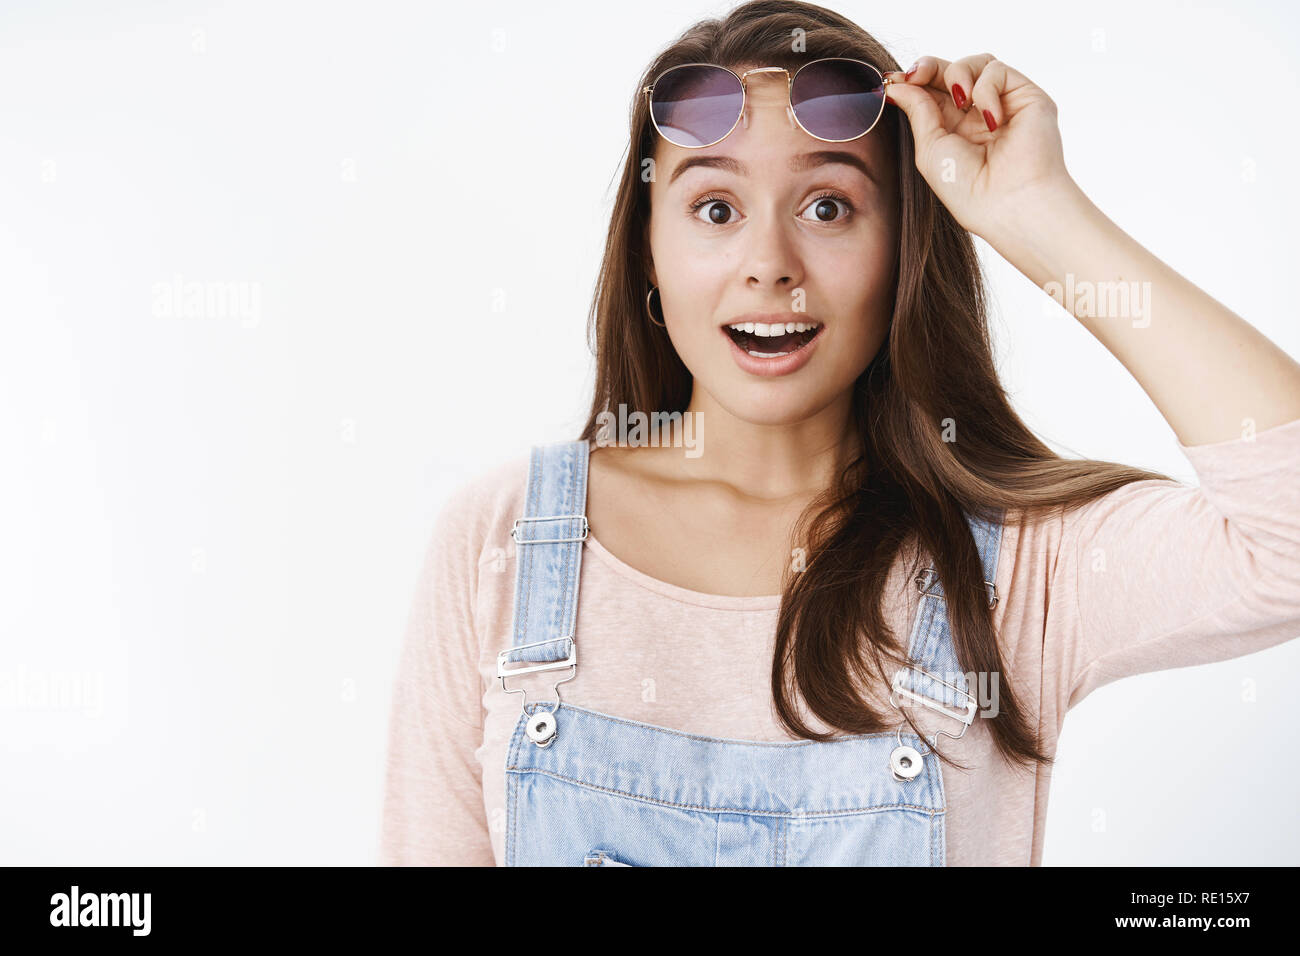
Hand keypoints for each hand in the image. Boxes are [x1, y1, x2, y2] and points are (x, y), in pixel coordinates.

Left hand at [883, 54, 1074, 241]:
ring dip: (958, 75)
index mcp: (953, 129)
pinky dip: (987, 90)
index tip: (891, 80)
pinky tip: (990, 120)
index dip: (912, 81)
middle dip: (928, 68)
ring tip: (960, 102)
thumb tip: (896, 84)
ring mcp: (1002, 103)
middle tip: (915, 75)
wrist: (1008, 202)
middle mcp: (977, 114)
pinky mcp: (1026, 96)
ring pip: (975, 63)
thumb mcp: (929, 148)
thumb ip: (917, 111)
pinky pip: (997, 71)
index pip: (932, 91)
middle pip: (950, 72)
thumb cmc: (968, 188)